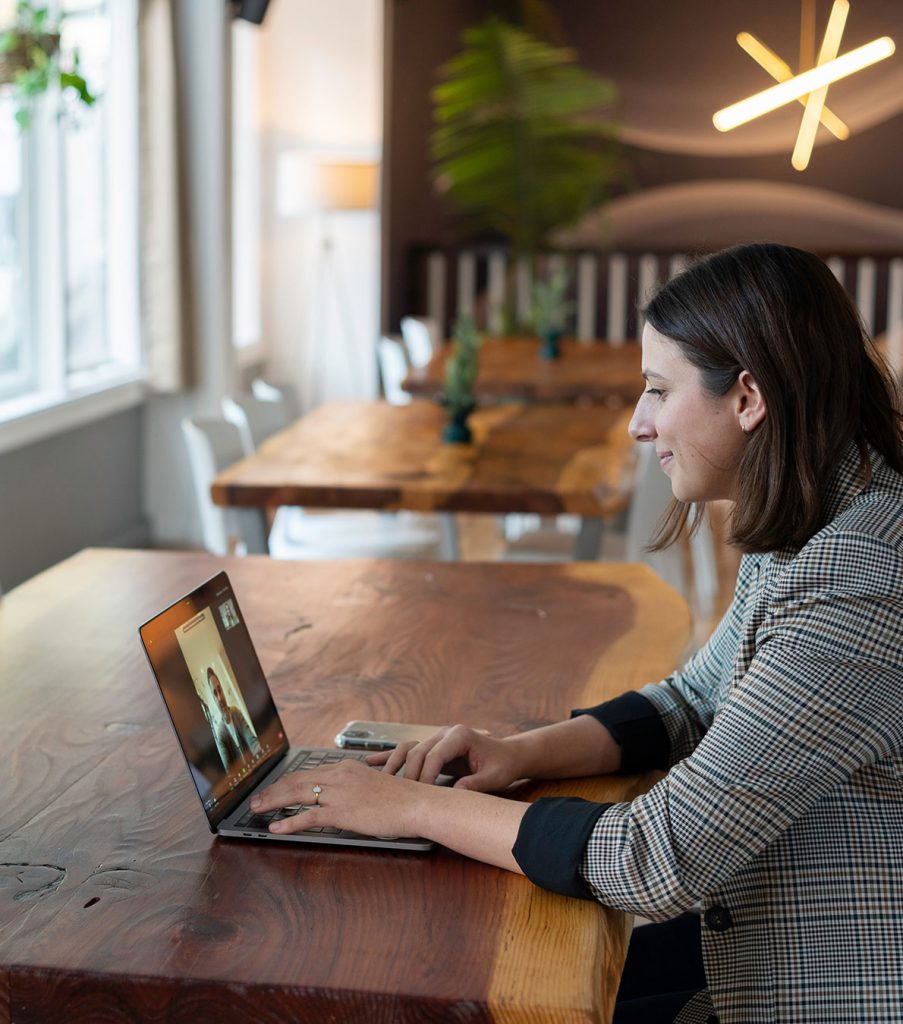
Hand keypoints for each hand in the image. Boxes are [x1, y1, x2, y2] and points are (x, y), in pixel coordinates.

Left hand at [249, 760, 428, 837]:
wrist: (416, 804)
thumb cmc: (402, 798)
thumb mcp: (374, 785)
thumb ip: (354, 787)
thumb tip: (341, 798)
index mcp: (347, 768)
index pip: (309, 773)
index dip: (287, 781)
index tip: (275, 788)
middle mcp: (339, 775)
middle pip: (297, 780)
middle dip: (273, 790)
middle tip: (257, 799)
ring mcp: (340, 793)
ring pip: (296, 794)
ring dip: (273, 802)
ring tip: (257, 809)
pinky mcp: (342, 812)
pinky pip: (308, 817)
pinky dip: (289, 822)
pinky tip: (276, 828)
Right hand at [369, 725, 523, 792]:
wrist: (507, 755)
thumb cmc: (502, 765)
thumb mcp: (494, 777)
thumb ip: (476, 784)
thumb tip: (457, 794)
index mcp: (460, 735)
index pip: (434, 755)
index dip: (425, 776)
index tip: (421, 796)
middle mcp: (445, 733)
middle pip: (417, 752)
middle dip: (409, 775)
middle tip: (402, 797)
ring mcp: (436, 737)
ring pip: (408, 749)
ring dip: (393, 764)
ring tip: (379, 781)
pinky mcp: (432, 746)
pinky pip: (407, 750)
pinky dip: (390, 756)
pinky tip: (371, 762)